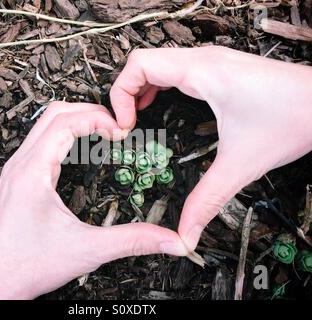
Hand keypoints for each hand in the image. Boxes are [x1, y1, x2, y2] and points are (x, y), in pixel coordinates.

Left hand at [0, 102, 186, 299]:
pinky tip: (83, 150)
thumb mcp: (89, 250)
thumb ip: (133, 241)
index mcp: (32, 174)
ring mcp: (17, 170)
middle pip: (54, 114)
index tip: (120, 130)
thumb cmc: (31, 267)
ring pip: (45, 125)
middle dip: (89, 112)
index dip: (97, 118)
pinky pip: (41, 141)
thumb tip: (170, 239)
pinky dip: (66, 135)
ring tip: (103, 132)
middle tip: (115, 125)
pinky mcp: (19, 178)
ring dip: (76, 120)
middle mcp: (20, 165)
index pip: (64, 123)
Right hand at [110, 46, 311, 251]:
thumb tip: (185, 232)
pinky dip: (157, 85)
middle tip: (124, 124)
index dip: (120, 93)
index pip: (139, 65)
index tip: (124, 125)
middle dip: (124, 93)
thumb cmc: (295, 117)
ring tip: (135, 117)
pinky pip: (173, 69)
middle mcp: (203, 61)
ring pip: (157, 63)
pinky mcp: (217, 70)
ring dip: (139, 88)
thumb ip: (206, 201)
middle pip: (143, 62)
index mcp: (202, 73)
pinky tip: (158, 105)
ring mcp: (210, 62)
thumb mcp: (240, 164)